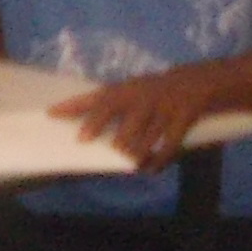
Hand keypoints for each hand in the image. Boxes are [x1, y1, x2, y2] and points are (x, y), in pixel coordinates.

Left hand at [54, 64, 217, 169]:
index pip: (96, 97)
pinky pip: (167, 147)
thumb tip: (79, 121)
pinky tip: (149, 169)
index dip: (73, 105)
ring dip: (133, 151)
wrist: (200, 81)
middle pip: (115, 111)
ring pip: (141, 135)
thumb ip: (111, 103)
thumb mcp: (135, 89)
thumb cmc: (156, 90)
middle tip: (84, 139)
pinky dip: (157, 161)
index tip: (51, 114)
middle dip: (98, 124)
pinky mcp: (182, 121)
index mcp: (128, 89)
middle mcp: (142, 97)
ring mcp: (162, 108)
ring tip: (127, 159)